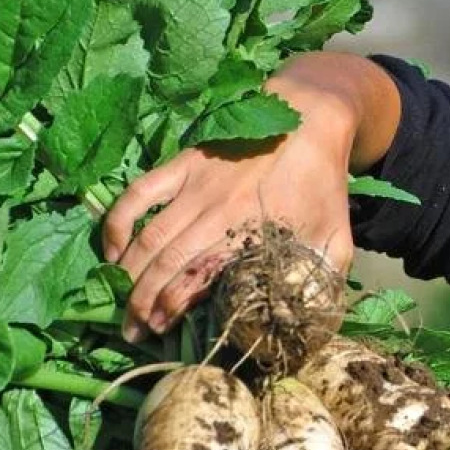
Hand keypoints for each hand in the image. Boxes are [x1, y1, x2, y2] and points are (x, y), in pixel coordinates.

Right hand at [102, 52, 398, 342]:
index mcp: (250, 232)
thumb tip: (314, 325)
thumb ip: (324, 281)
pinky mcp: (183, 163)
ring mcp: (194, 185)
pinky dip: (118, 222)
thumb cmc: (323, 184)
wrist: (309, 118)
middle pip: (167, 263)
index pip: (198, 277)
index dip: (173, 306)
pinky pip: (139, 193)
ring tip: (121, 303)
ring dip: (130, 272)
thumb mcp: (337, 238)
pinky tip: (112, 252)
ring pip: (149, 236)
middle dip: (143, 301)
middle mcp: (215, 211)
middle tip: (133, 330)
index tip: (161, 329)